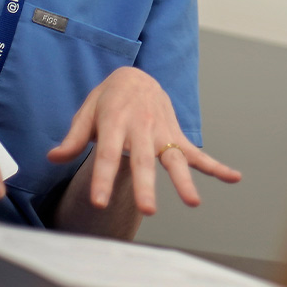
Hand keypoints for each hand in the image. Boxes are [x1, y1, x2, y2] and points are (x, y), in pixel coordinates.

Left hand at [47, 66, 240, 214]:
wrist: (137, 76)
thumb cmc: (109, 98)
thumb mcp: (87, 111)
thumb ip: (73, 137)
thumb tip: (52, 158)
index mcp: (115, 122)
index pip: (106, 154)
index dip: (102, 178)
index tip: (99, 202)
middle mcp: (141, 128)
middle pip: (142, 160)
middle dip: (145, 185)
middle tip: (148, 210)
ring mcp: (162, 132)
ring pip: (173, 158)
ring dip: (183, 180)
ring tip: (193, 202)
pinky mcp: (176, 135)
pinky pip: (197, 153)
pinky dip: (216, 166)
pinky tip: (234, 178)